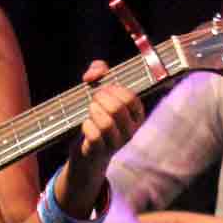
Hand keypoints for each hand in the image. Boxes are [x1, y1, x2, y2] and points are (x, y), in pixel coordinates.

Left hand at [57, 61, 144, 212]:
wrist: (88, 149)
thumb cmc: (97, 114)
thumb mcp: (102, 89)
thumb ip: (100, 70)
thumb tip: (92, 74)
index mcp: (136, 115)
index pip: (131, 99)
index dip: (114, 89)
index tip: (104, 87)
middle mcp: (130, 130)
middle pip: (117, 109)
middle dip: (101, 98)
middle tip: (94, 98)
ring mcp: (117, 143)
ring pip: (106, 124)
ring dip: (93, 111)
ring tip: (90, 109)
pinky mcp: (101, 152)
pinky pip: (94, 136)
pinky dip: (87, 126)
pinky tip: (86, 123)